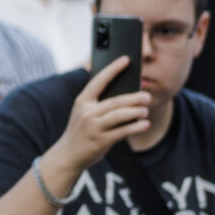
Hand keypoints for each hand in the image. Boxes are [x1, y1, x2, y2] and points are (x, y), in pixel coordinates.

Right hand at [45, 56, 152, 176]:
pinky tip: (144, 124)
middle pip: (115, 101)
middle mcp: (87, 112)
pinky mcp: (100, 141)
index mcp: (82, 101)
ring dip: (136, 112)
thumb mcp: (83, 112)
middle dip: (134, 97)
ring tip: (145, 110)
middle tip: (146, 96)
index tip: (126, 59)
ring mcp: (93, 127)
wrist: (68, 154)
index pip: (99, 81)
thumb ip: (99, 103)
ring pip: (119, 115)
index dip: (113, 69)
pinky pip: (122, 131)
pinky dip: (135, 127)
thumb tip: (127, 94)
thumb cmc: (81, 130)